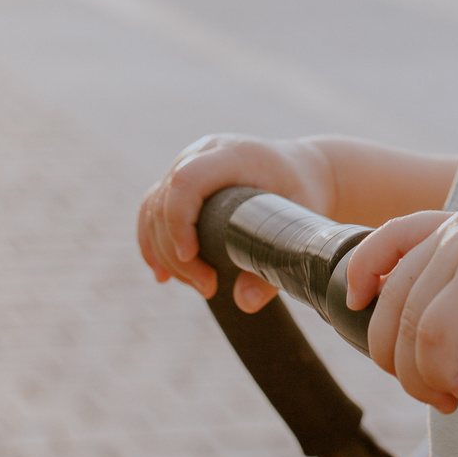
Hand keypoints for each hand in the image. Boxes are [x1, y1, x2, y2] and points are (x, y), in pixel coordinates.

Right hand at [137, 133, 336, 311]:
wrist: (304, 170)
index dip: (179, 220)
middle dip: (177, 252)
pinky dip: (153, 243)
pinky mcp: (182, 181)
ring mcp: (189, 164)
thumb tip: (244, 303)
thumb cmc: (305, 194)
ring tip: (201, 286)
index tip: (191, 257)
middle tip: (209, 287)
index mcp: (234, 154)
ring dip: (166, 254)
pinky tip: (162, 274)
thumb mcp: (301, 226)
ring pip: (154, 208)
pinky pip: (152, 209)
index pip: (187, 180)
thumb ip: (276, 264)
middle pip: (165, 200)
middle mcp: (204, 153)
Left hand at [346, 208, 457, 412]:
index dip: (363, 267)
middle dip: (394, 353)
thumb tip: (444, 343)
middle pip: (389, 298)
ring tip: (448, 396)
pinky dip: (435, 372)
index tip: (356, 300)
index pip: (392, 234)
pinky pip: (429, 340)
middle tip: (429, 389)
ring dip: (417, 375)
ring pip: (403, 326)